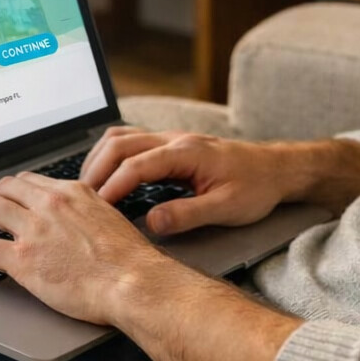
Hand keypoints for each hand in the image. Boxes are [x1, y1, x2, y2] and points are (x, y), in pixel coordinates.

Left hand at [0, 172, 174, 325]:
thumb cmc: (129, 260)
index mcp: (73, 192)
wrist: (133, 281)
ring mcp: (35, 230)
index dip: (12, 192)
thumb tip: (75, 223)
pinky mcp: (23, 259)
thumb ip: (85, 214)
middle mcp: (51, 204)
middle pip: (5, 189)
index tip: (8, 202)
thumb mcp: (108, 220)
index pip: (30, 182)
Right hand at [80, 127, 359, 235]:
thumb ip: (188, 215)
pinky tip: (107, 178)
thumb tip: (151, 223)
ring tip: (86, 190)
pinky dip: (112, 157)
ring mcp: (172, 138)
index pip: (136, 165)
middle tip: (79, 201)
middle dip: (95, 170)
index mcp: (186, 152)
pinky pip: (131, 142)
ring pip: (122, 137)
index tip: (95, 211)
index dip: (111, 187)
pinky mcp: (172, 146)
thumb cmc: (258, 188)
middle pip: (119, 143)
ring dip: (100, 160)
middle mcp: (175, 139)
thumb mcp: (227, 208)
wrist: (280, 169)